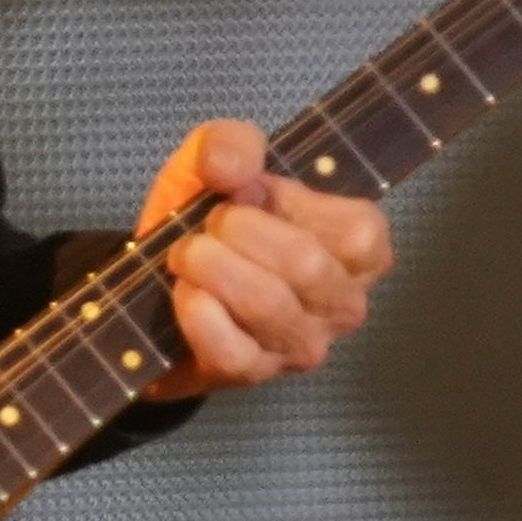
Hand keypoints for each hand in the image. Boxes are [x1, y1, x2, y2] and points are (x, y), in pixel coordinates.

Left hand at [136, 118, 393, 396]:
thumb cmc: (212, 224)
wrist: (159, 287)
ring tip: (184, 255)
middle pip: (306, 265)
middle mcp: (346, 304)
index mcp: (362, 250)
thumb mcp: (220, 165)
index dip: (288, 203)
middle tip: (205, 227)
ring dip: (210, 268)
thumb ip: (231, 145)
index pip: (354, 230)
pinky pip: (231, 348)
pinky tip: (184, 295)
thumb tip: (230, 168)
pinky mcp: (255, 374)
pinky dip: (197, 313)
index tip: (248, 195)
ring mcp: (304, 346)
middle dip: (237, 233)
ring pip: (268, 305)